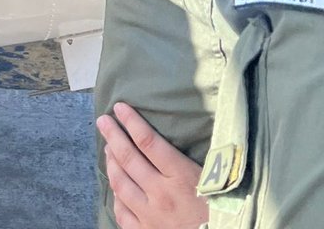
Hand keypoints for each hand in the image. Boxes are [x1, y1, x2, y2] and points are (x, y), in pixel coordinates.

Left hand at [97, 103, 207, 228]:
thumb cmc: (221, 209)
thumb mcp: (213, 179)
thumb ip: (191, 158)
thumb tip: (178, 131)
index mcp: (180, 176)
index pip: (148, 141)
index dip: (132, 122)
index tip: (120, 107)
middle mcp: (161, 194)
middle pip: (129, 159)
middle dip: (113, 136)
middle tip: (103, 121)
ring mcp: (150, 216)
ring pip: (121, 184)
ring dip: (111, 163)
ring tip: (107, 148)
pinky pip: (122, 213)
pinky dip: (116, 196)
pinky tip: (115, 186)